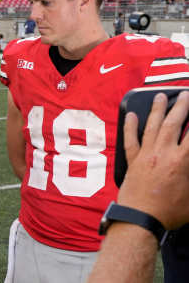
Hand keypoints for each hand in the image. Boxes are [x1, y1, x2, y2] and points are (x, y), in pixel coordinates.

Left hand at [118, 91, 188, 229]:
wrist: (139, 218)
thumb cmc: (169, 212)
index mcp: (182, 161)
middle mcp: (163, 153)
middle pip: (173, 123)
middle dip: (181, 107)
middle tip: (185, 94)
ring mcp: (145, 155)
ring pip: (152, 127)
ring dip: (157, 110)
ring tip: (161, 96)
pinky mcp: (132, 161)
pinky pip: (130, 139)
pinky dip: (130, 126)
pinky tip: (130, 115)